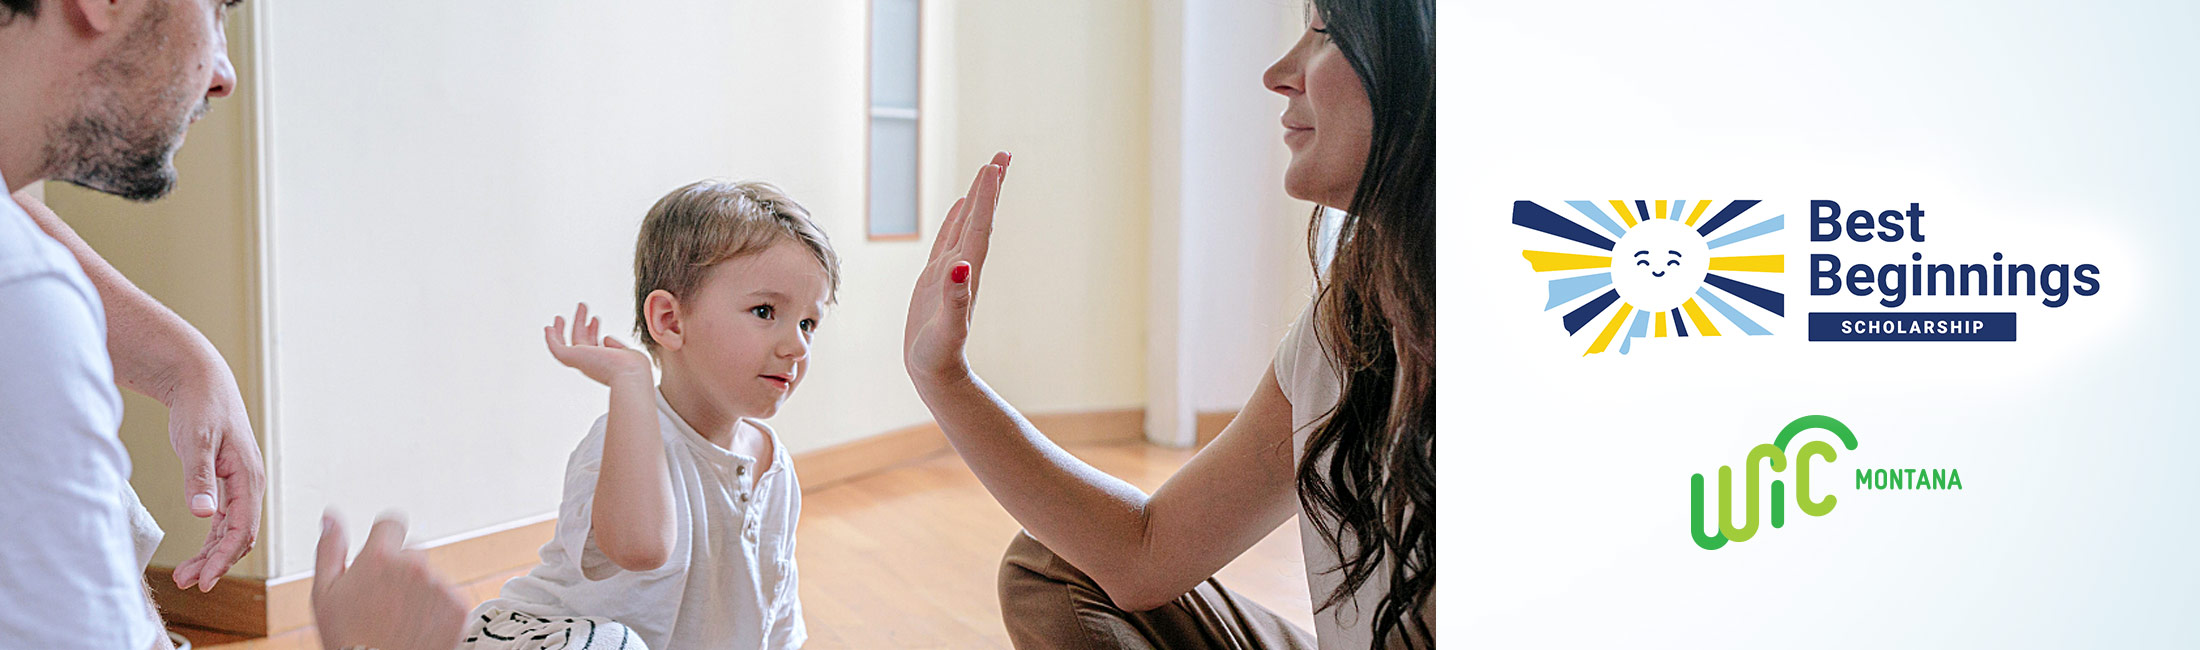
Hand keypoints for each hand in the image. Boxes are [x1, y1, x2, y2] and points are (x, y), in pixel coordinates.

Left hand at [165, 369, 264, 592]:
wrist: (200, 380)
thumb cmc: (201, 406)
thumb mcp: (197, 441)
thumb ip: (200, 478)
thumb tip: (204, 514)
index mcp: (249, 476)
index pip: (243, 529)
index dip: (224, 557)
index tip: (203, 579)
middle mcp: (249, 484)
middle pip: (239, 535)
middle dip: (216, 562)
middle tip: (188, 583)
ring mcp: (238, 484)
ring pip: (230, 530)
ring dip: (212, 554)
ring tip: (185, 575)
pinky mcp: (224, 481)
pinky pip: (223, 519)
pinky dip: (210, 539)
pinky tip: (195, 553)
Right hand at [312, 511, 468, 649]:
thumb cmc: (347, 639)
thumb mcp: (325, 593)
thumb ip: (330, 548)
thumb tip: (330, 516)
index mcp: (380, 557)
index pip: (391, 524)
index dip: (384, 541)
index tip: (380, 562)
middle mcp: (415, 565)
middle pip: (412, 554)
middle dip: (401, 571)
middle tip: (384, 603)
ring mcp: (440, 585)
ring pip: (431, 578)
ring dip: (420, 592)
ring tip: (399, 620)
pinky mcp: (458, 606)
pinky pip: (449, 597)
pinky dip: (438, 610)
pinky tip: (418, 627)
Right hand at [544, 302, 651, 386]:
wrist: (630, 373)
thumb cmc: (634, 368)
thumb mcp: (627, 353)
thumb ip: (616, 346)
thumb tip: (605, 338)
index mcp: (603, 363)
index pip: (593, 346)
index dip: (593, 331)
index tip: (595, 319)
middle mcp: (590, 364)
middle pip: (580, 340)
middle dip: (581, 322)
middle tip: (583, 306)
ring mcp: (580, 362)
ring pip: (567, 344)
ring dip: (566, 327)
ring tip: (568, 309)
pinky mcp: (572, 358)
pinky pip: (556, 349)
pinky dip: (550, 339)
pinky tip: (549, 327)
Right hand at [904, 151, 1010, 385]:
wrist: (936, 375)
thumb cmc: (940, 356)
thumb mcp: (948, 330)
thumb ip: (956, 300)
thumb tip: (962, 267)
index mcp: (966, 273)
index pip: (980, 227)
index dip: (987, 196)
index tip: (995, 165)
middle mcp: (963, 267)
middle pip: (980, 218)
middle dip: (991, 186)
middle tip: (1003, 153)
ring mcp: (951, 271)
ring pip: (967, 224)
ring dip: (978, 197)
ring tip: (988, 170)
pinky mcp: (936, 279)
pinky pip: (949, 239)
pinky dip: (957, 218)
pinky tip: (962, 205)